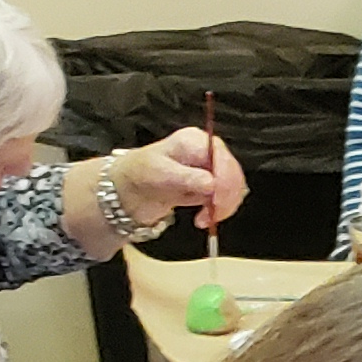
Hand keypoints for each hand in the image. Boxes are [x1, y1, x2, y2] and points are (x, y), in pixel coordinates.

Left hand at [115, 127, 247, 231]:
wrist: (129, 190)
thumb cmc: (140, 173)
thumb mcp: (161, 173)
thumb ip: (188, 178)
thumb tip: (212, 184)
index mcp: (195, 141)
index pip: (222, 158)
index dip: (225, 179)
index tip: (218, 200)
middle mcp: (206, 154)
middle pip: (232, 174)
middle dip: (226, 196)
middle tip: (215, 213)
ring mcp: (209, 171)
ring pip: (232, 190)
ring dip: (222, 207)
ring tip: (205, 219)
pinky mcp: (209, 188)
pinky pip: (224, 200)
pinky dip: (217, 212)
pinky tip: (204, 219)